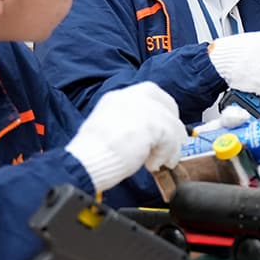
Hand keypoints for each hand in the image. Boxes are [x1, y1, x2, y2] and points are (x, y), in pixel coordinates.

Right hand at [65, 82, 186, 191]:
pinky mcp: (151, 123)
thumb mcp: (110, 128)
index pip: (152, 93)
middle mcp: (130, 97)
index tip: (169, 128)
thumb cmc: (93, 153)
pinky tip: (153, 165)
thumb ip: (132, 125)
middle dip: (174, 127)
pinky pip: (170, 139)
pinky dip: (166, 154)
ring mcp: (141, 108)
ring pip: (171, 124)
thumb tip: (154, 136)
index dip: (165, 111)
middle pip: (166, 105)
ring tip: (162, 162)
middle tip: (174, 147)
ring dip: (171, 147)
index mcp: (118, 97)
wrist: (85, 161)